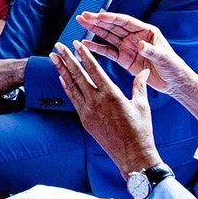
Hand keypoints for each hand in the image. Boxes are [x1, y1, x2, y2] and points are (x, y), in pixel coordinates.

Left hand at [50, 40, 159, 174]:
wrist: (132, 155)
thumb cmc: (140, 130)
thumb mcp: (142, 105)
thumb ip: (140, 86)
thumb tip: (144, 71)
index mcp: (111, 94)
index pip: (93, 69)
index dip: (83, 55)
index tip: (75, 43)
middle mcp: (96, 101)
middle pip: (78, 75)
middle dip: (67, 59)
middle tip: (58, 46)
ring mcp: (88, 111)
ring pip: (72, 86)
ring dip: (61, 71)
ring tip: (53, 58)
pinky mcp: (85, 120)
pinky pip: (73, 100)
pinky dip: (66, 87)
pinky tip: (61, 79)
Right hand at [75, 12, 189, 93]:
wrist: (173, 82)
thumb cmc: (173, 66)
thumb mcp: (164, 58)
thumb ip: (151, 51)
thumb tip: (140, 45)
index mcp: (146, 31)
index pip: (125, 22)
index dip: (111, 18)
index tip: (98, 16)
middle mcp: (135, 37)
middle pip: (113, 26)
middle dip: (98, 21)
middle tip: (83, 16)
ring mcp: (128, 47)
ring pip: (108, 36)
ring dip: (94, 30)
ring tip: (81, 23)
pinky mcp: (124, 59)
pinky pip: (108, 52)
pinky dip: (97, 48)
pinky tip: (86, 44)